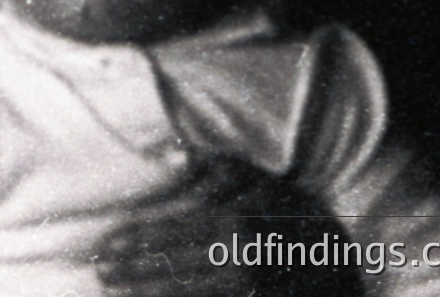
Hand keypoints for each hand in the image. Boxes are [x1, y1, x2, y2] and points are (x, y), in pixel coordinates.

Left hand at [94, 158, 362, 296]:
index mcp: (230, 219)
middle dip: (130, 268)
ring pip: (184, 288)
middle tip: (99, 270)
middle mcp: (234, 255)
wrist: (340, 255)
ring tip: (115, 288)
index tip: (105, 243)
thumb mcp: (258, 179)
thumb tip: (175, 155)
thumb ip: (219, 168)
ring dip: (146, 289)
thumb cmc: (290, 210)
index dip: (134, 238)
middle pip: (169, 262)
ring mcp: (244, 283)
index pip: (168, 230)